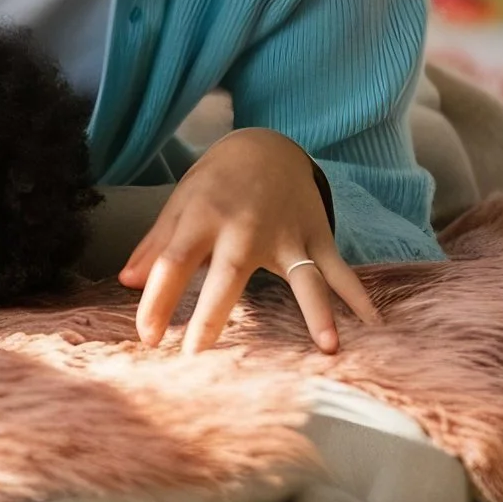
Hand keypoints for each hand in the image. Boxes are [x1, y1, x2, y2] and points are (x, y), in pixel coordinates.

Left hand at [120, 128, 381, 354]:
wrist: (266, 146)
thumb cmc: (214, 184)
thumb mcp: (180, 204)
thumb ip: (155, 245)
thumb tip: (127, 282)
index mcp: (202, 217)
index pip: (172, 262)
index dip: (156, 300)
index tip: (146, 339)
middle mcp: (244, 227)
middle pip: (228, 273)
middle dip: (211, 314)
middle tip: (195, 354)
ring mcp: (286, 234)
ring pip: (303, 276)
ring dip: (318, 311)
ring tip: (328, 346)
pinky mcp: (316, 237)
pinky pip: (340, 270)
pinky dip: (359, 297)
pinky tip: (375, 324)